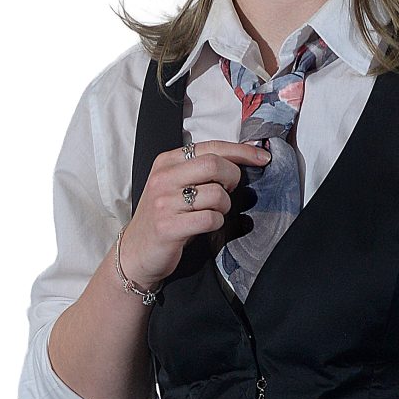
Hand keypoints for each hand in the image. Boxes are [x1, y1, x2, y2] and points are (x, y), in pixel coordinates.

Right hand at [118, 140, 273, 291]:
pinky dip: (216, 223)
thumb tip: (240, 160)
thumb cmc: (163, 217)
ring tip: (214, 212)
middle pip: (215, 165)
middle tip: (230, 191)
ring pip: (216, 194)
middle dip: (233, 178)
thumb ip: (199, 170)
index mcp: (166, 162)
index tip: (262, 157)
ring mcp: (164, 202)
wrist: (137, 252)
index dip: (241, 151)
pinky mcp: (169, 226)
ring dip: (224, 206)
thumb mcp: (175, 185)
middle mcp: (163, 178)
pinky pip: (210, 218)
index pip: (210, 146)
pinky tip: (206, 226)